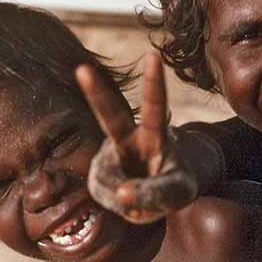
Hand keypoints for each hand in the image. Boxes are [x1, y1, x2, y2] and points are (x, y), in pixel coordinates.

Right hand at [77, 53, 196, 222]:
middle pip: (111, 116)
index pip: (156, 107)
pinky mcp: (98, 175)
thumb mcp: (179, 192)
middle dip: (96, 94)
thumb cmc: (174, 183)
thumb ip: (157, 194)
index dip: (154, 84)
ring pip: (109, 180)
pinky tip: (127, 197)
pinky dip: (120, 204)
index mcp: (155, 134)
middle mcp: (128, 139)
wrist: (157, 189)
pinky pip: (105, 194)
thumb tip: (122, 194)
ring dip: (128, 198)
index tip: (153, 56)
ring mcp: (109, 157)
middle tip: (82, 69)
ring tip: (144, 196)